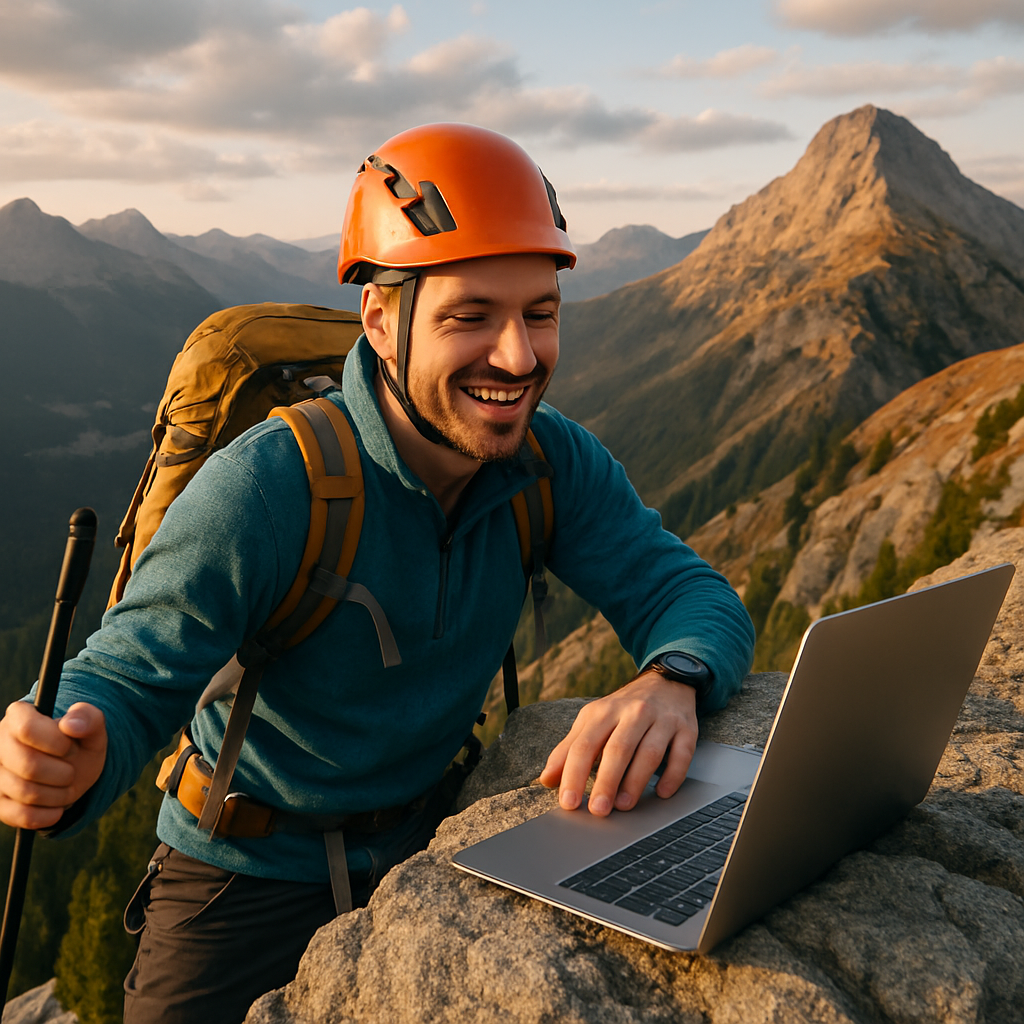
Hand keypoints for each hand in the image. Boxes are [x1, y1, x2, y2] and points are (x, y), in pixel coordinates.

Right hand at [0, 701, 106, 829]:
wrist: (72, 771)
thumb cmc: (79, 744)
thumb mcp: (92, 728)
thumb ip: (88, 718)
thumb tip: (72, 724)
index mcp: (18, 716)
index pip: (27, 728)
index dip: (56, 742)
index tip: (70, 748)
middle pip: (28, 765)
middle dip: (62, 772)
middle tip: (71, 770)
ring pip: (25, 792)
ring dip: (59, 794)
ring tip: (66, 785)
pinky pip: (21, 815)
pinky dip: (47, 815)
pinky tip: (58, 808)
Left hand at [538, 672, 697, 816]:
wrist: (665, 681)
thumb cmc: (623, 709)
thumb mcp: (593, 721)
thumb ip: (569, 749)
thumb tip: (547, 779)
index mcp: (604, 712)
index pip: (585, 745)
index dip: (574, 774)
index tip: (569, 802)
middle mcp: (633, 713)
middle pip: (618, 749)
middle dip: (606, 782)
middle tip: (598, 810)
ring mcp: (661, 720)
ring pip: (649, 752)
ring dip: (636, 782)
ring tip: (624, 805)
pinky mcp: (686, 729)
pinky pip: (682, 754)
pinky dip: (673, 775)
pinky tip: (662, 793)